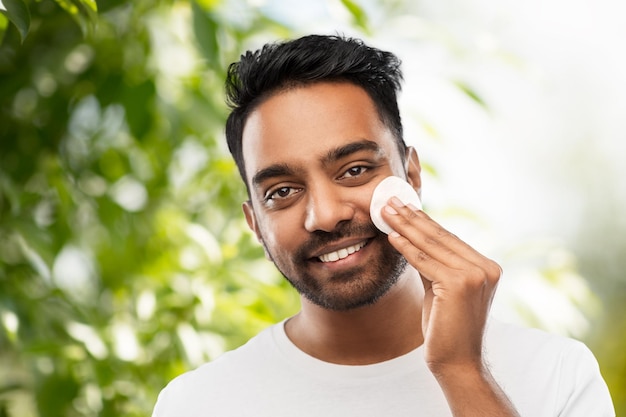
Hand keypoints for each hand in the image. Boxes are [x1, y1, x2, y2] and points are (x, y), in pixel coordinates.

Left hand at [382, 197, 500, 373]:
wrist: (457, 363)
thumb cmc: (448, 329)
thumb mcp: (442, 290)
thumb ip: (434, 265)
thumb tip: (412, 239)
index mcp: (487, 267)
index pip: (449, 238)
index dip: (423, 221)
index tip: (404, 207)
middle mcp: (485, 268)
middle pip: (440, 237)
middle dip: (412, 218)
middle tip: (390, 201)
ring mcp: (474, 275)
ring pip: (431, 246)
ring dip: (405, 226)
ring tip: (386, 212)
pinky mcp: (458, 284)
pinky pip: (424, 262)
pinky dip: (406, 248)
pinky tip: (391, 236)